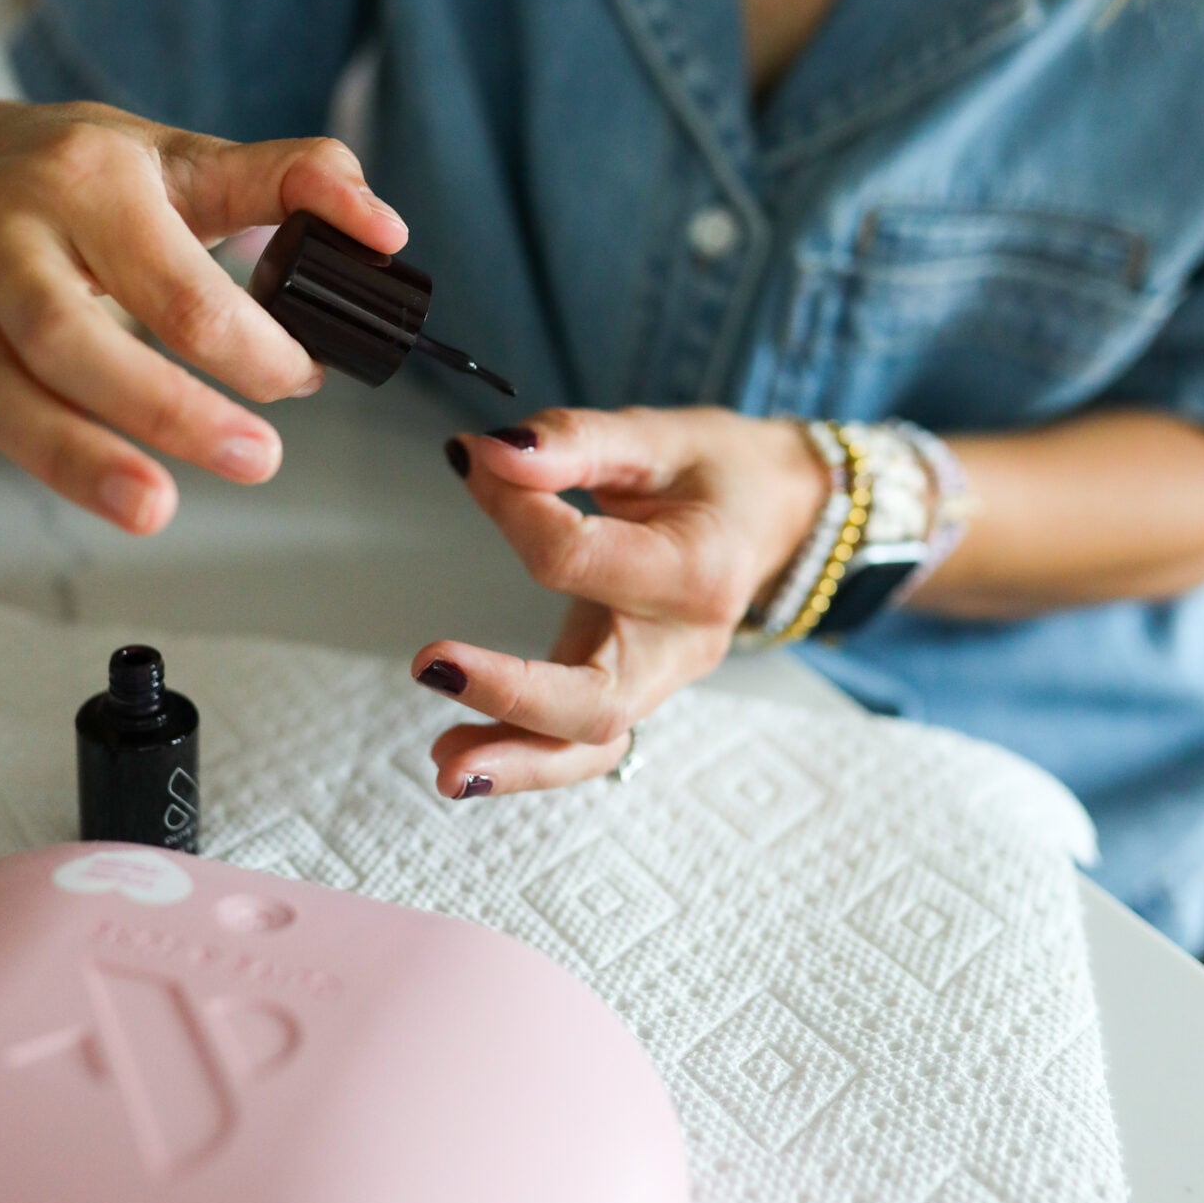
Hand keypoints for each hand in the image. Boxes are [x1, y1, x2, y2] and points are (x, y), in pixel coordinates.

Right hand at [0, 100, 407, 537]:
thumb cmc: (98, 170)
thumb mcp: (196, 157)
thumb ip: (301, 182)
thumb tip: (381, 230)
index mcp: (85, 185)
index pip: (175, 283)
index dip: (251, 343)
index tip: (303, 375)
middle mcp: (6, 241)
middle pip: (74, 338)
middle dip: (166, 408)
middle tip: (258, 459)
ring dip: (69, 459)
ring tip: (149, 509)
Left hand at [410, 406, 827, 796]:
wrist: (773, 514)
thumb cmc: (714, 473)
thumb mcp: (655, 436)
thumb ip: (574, 442)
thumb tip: (490, 452)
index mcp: (696, 571)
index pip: (577, 559)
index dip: (514, 508)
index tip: (480, 462)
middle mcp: (681, 645)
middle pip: (598, 702)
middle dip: (511, 695)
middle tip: (430, 667)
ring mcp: (658, 681)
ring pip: (590, 746)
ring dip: (515, 761)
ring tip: (442, 765)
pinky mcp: (628, 691)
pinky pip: (579, 743)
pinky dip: (522, 755)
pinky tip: (458, 754)